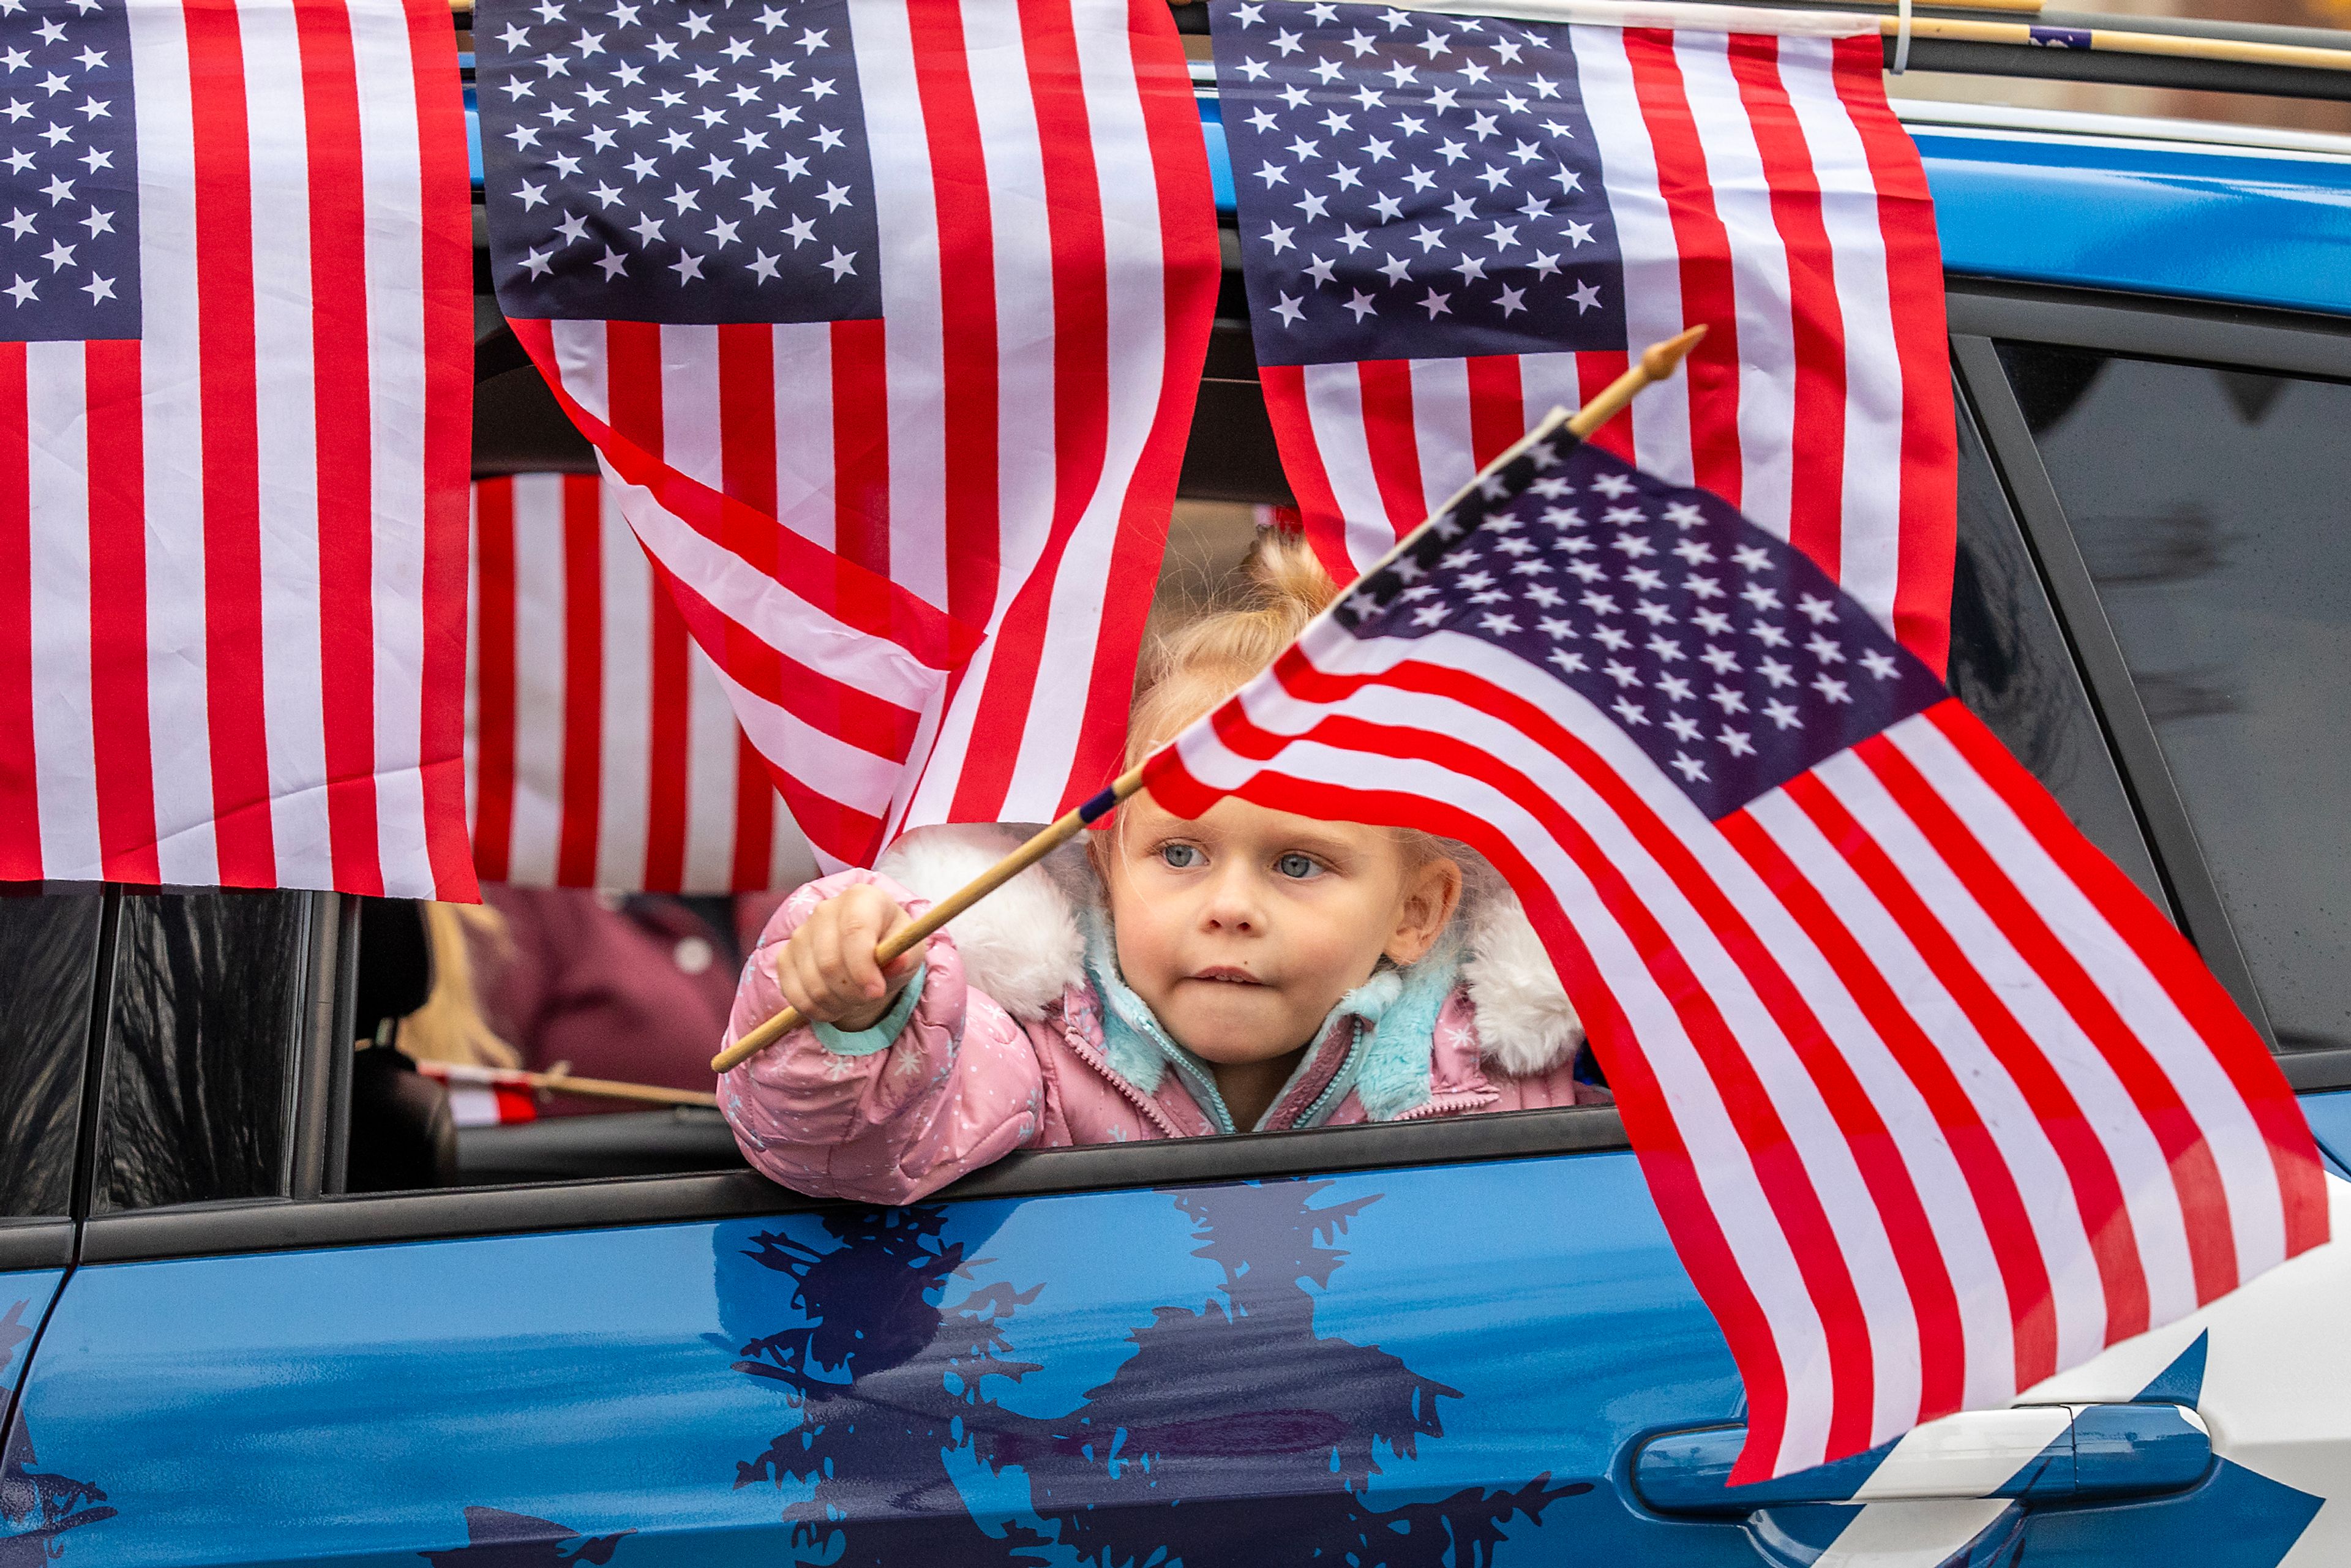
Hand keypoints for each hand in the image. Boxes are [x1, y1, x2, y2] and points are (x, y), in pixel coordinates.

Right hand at [771, 883, 927, 1032]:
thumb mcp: (908, 951)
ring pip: (812, 982)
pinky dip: (815, 1009)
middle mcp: (826, 910)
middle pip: (829, 962)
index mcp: (861, 898)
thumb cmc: (891, 947)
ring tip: (853, 1000)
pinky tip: (833, 1004)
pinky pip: (794, 993)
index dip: (863, 968)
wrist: (867, 954)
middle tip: (868, 999)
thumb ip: (904, 957)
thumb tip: (897, 963)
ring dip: (836, 1004)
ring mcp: (801, 933)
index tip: (877, 992)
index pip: (854, 931)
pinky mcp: (786, 956)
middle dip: (852, 992)